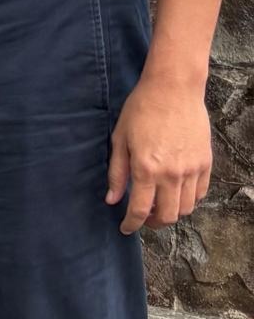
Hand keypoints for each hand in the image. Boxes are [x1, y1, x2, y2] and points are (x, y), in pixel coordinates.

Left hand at [107, 68, 212, 233]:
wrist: (173, 89)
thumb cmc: (140, 110)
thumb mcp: (120, 139)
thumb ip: (116, 173)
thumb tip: (111, 200)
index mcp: (146, 168)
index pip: (140, 210)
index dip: (131, 224)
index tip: (125, 228)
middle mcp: (172, 174)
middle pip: (167, 216)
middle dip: (153, 224)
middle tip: (142, 219)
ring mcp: (192, 170)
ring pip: (186, 208)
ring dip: (171, 214)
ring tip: (158, 207)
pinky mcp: (206, 163)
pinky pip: (200, 193)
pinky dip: (188, 200)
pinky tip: (175, 194)